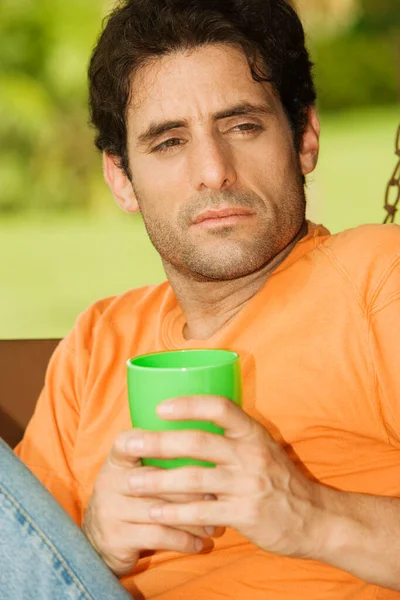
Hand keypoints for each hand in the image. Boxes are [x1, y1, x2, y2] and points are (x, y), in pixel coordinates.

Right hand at [82, 430, 217, 576]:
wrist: (98, 543)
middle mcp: (110, 480)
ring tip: (215, 525)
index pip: (131, 440)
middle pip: (158, 479)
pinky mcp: (116, 538)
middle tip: (219, 497)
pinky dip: (184, 541)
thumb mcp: (136, 475)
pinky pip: (158, 536)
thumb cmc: (133, 500)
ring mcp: (110, 509)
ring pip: (163, 510)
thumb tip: (212, 449)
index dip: (155, 439)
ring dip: (195, 520)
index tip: (191, 443)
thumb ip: (160, 460)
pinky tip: (200, 543)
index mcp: (117, 460)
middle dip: (195, 490)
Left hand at [125, 396, 322, 559]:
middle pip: (199, 442)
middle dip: (160, 443)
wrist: (314, 517)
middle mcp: (251, 454)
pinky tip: (154, 512)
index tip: (160, 407)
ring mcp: (248, 485)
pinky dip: (175, 513)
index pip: (221, 407)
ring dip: (159, 481)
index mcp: (253, 433)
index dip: (190, 404)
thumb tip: (188, 425)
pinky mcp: (245, 513)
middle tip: (130, 444)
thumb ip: (231, 437)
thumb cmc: (278, 479)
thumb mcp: (262, 448)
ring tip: (132, 482)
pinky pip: (202, 512)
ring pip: (194, 479)